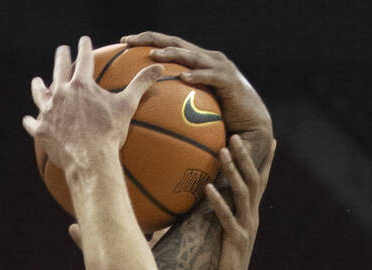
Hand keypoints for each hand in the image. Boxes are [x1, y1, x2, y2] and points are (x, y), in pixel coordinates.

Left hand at [23, 36, 163, 180]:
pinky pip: (32, 123)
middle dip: (61, 57)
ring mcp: (48, 112)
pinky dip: (31, 120)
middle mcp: (61, 93)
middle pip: (58, 69)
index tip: (84, 40)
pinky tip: (29, 119)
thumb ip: (140, 84)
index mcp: (81, 85)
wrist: (90, 161)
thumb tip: (159, 68)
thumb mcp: (127, 106)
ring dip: (38, 86)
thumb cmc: (109, 134)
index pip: (84, 58)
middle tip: (62, 51)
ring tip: (37, 81)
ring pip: (39, 93)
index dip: (85, 47)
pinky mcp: (40, 130)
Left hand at [121, 32, 272, 164]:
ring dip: (172, 54)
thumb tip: (139, 114)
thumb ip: (169, 104)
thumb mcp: (189, 109)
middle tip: (128, 41)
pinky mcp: (230, 81)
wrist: (249, 128)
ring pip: (192, 55)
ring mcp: (219, 68)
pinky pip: (211, 77)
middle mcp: (207, 59)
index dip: (146, 41)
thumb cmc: (218, 120)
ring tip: (153, 56)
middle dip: (152, 39)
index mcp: (196, 62)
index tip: (122, 42)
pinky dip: (197, 75)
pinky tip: (183, 77)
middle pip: (175, 43)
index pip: (168, 46)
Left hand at [205, 135, 275, 269]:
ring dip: (233, 170)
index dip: (266, 161)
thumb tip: (177, 204)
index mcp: (250, 213)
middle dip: (246, 156)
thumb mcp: (215, 233)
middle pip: (253, 179)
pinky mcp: (235, 241)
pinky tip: (207, 189)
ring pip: (243, 193)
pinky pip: (227, 218)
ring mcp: (246, 228)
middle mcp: (252, 216)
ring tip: (223, 151)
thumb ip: (204, 215)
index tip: (271, 138)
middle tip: (235, 135)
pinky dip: (217, 202)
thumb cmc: (219, 260)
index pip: (260, 181)